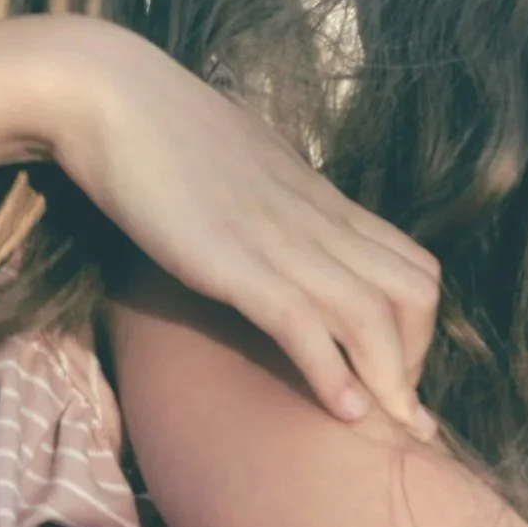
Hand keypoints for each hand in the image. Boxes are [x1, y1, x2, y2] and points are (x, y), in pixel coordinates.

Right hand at [38, 16, 439, 430]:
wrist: (108, 97)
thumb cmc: (156, 132)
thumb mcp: (233, 170)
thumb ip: (264, 202)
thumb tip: (261, 226)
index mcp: (319, 200)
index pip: (409, 264)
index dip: (419, 328)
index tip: (397, 374)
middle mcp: (315, 220)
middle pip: (414, 293)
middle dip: (415, 362)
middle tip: (393, 411)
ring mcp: (279, 239)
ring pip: (375, 314)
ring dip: (391, 382)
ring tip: (389, 429)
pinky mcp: (235, 260)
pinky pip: (306, 322)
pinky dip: (333, 374)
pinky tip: (342, 413)